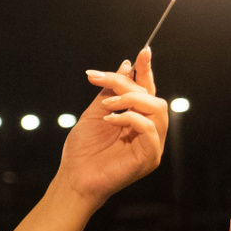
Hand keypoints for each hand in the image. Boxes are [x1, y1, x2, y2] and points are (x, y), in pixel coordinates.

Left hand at [59, 47, 167, 209]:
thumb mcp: (95, 113)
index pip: (147, 91)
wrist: (73, 178)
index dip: (146, 71)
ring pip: (156, 109)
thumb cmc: (82, 150)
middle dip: (128, 84)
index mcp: (137, 120)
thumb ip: (110, 92)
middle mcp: (149, 131)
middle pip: (151, 97)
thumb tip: (126, 66)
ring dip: (130, 99)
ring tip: (106, 104)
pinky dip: (130, 118)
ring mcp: (152, 145)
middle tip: (100, 80)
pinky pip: (150, 129)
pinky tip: (110, 120)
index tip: (143, 51)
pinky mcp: (150, 157)